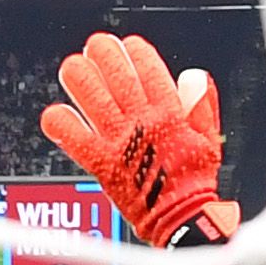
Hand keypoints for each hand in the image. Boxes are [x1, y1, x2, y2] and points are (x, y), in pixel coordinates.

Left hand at [41, 33, 245, 264]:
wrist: (179, 219)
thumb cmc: (195, 182)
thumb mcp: (209, 138)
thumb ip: (202, 104)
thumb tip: (191, 76)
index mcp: (171, 113)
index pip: (150, 70)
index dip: (137, 53)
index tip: (129, 45)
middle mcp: (142, 122)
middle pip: (116, 77)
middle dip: (104, 56)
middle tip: (95, 47)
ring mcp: (120, 141)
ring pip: (92, 98)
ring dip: (80, 79)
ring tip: (73, 68)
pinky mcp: (102, 163)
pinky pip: (74, 137)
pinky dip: (61, 124)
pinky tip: (56, 115)